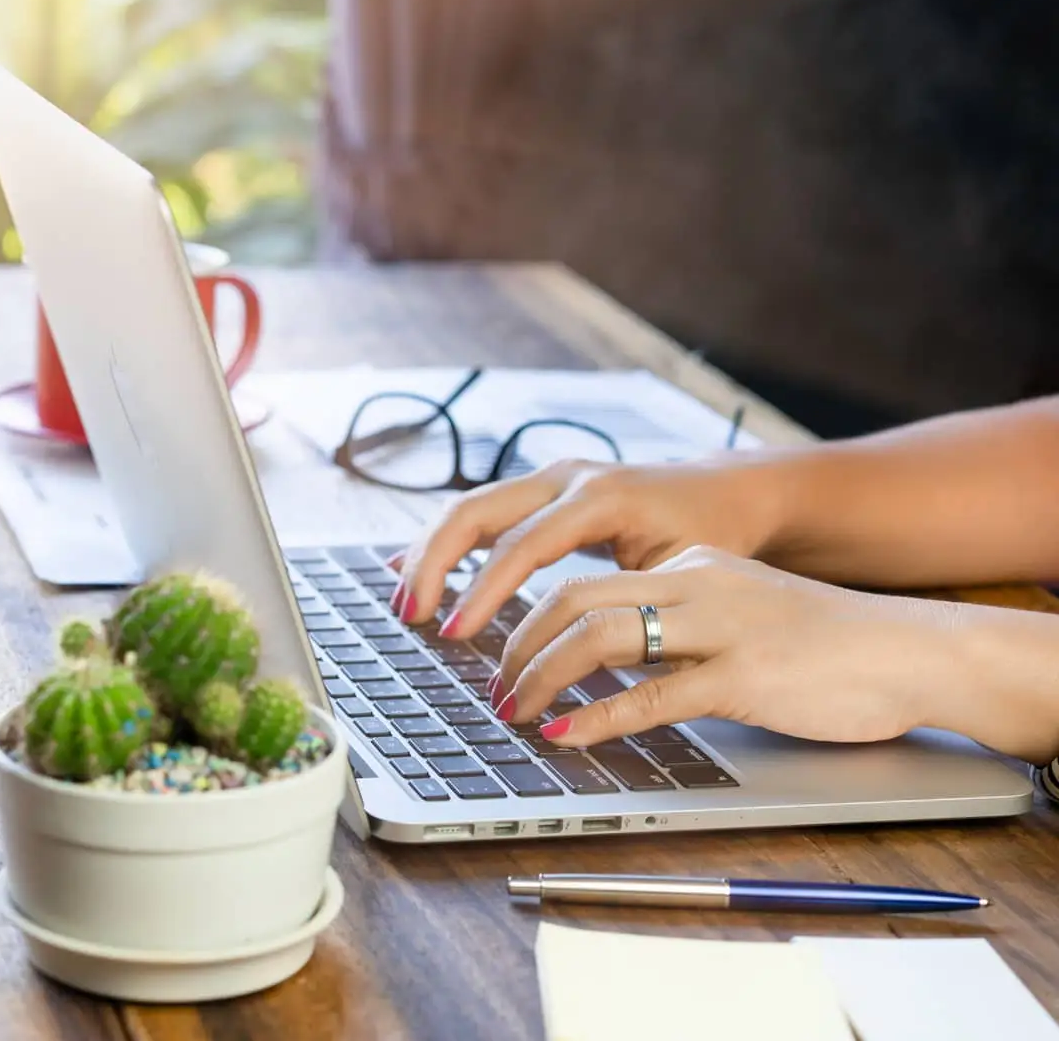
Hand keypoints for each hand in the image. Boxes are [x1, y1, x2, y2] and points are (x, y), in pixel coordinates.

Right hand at [388, 458, 786, 637]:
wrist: (732, 492)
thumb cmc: (714, 538)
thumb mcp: (684, 573)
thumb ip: (632, 606)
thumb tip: (586, 659)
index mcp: (602, 498)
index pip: (521, 545)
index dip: (483, 592)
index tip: (456, 632)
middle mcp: (567, 478)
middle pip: (475, 511)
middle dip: (434, 564)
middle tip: (410, 615)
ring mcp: (551, 478)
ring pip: (469, 507)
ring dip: (429, 553)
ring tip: (405, 603)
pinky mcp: (543, 490)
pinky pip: (482, 511)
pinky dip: (445, 542)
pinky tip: (410, 568)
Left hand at [492, 546, 961, 748]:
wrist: (909, 652)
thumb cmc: (819, 644)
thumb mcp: (732, 613)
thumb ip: (669, 626)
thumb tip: (600, 660)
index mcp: (688, 566)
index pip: (580, 580)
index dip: (522, 618)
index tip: (492, 652)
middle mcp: (696, 585)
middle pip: (571, 600)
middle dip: (515, 646)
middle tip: (490, 689)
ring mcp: (720, 628)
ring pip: (599, 638)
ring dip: (540, 677)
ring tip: (512, 711)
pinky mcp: (745, 677)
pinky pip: (652, 696)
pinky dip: (596, 717)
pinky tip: (564, 734)